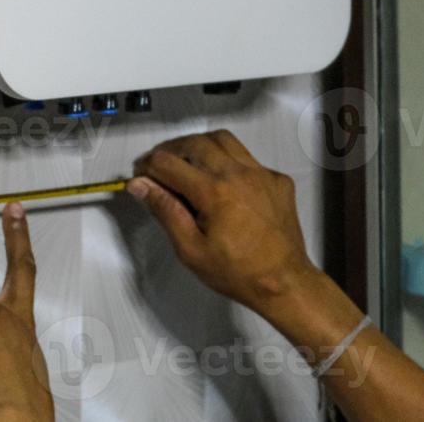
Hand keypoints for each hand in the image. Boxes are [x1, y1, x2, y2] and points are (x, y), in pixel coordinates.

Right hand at [127, 129, 319, 319]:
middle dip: (170, 150)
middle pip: (194, 142)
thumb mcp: (190, 249)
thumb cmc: (235, 272)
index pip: (167, 162)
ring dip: (200, 146)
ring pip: (223, 140)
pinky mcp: (277, 180)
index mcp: (214, 192)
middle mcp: (238, 174)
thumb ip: (164, 210)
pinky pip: (247, 157)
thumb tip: (138, 184)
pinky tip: (224, 182)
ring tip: (189, 165)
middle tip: (160, 168)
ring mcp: (262, 174)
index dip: (147, 167)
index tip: (141, 178)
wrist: (285, 283)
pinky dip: (228, 161)